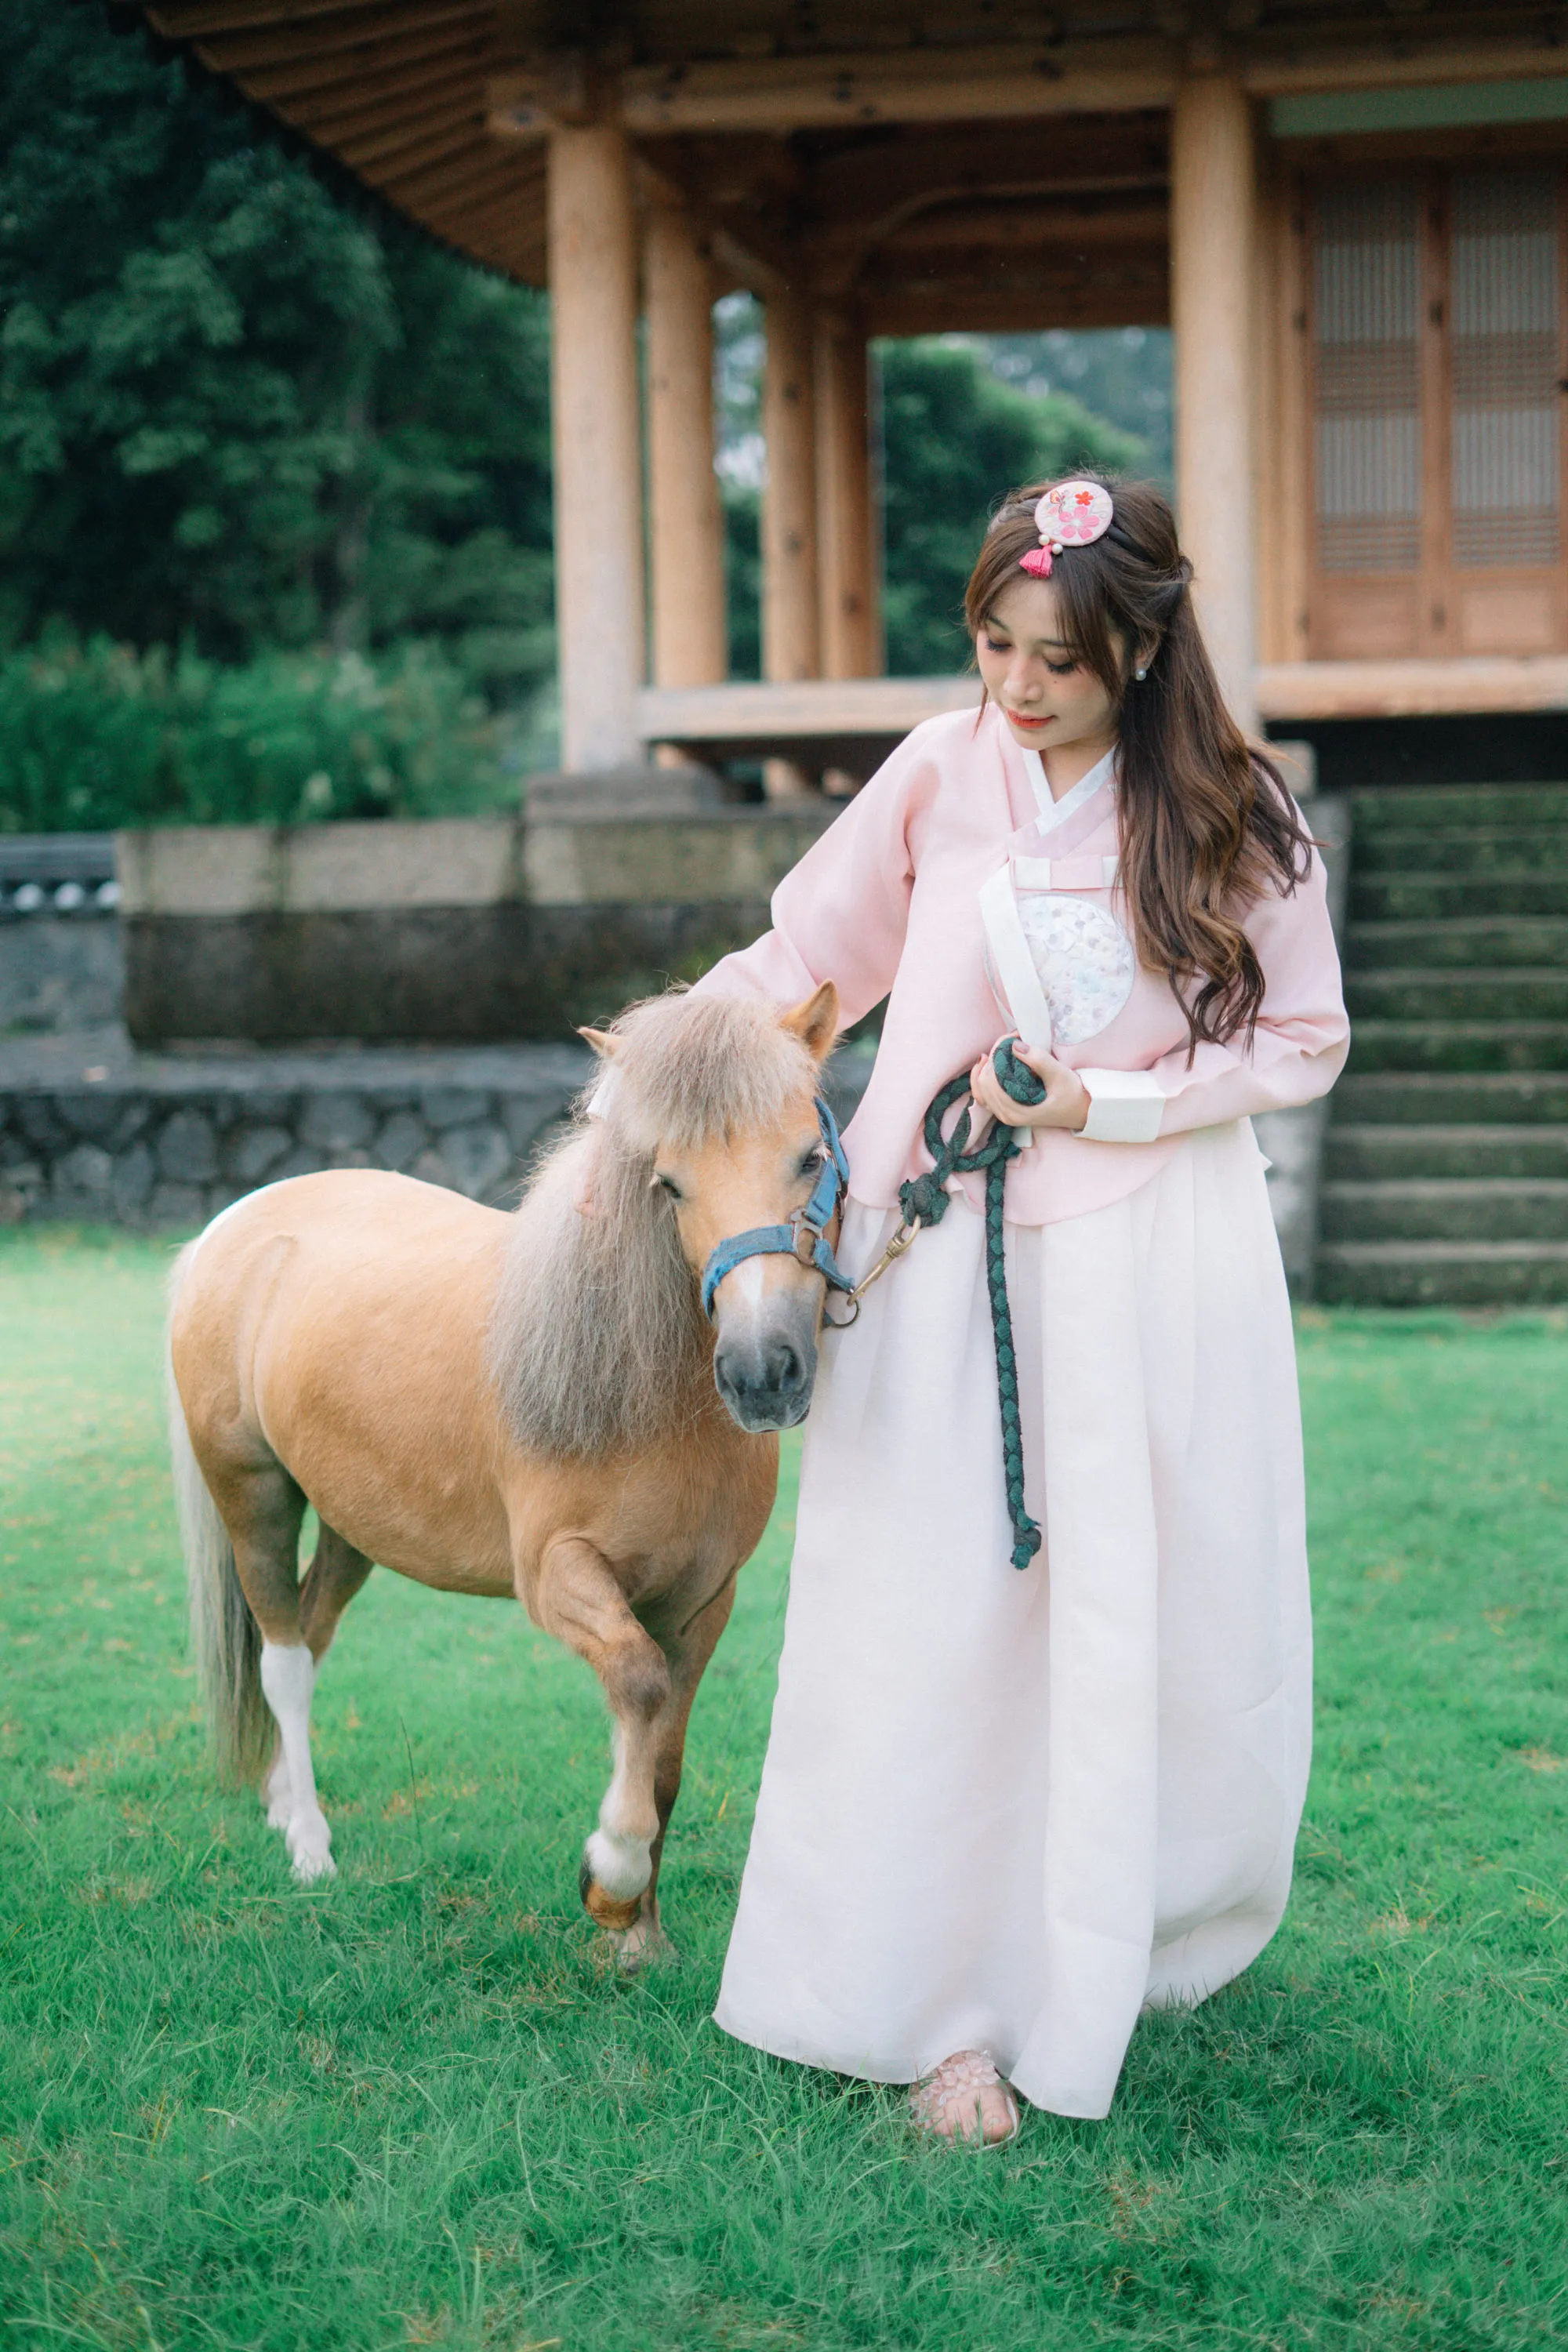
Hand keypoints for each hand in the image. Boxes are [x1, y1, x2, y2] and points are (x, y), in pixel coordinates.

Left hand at [969, 1038, 1089, 1133]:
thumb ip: (1037, 1060)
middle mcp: (1006, 1116)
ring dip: (987, 1067)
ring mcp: (1005, 1115)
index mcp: (1016, 1112)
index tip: (1010, 1039)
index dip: (997, 1056)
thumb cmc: (1073, 1094)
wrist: (1082, 1110)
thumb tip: (1014, 1045)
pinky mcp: (1007, 1111)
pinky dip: (984, 1079)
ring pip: (980, 1090)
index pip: (990, 1081)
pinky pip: (985, 1096)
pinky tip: (991, 1065)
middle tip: (1008, 1041)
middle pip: (982, 1083)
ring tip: (1001, 1049)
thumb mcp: (1059, 1074)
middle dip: (992, 1058)